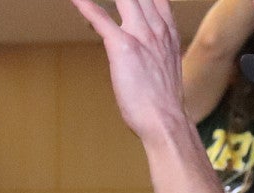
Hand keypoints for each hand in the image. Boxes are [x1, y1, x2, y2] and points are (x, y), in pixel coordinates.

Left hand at [71, 0, 187, 142]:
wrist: (166, 120)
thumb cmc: (163, 103)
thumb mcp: (165, 68)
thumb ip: (154, 52)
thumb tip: (140, 54)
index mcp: (167, 32)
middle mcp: (157, 28)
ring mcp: (140, 35)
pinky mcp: (123, 46)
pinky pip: (101, 18)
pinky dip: (85, 5)